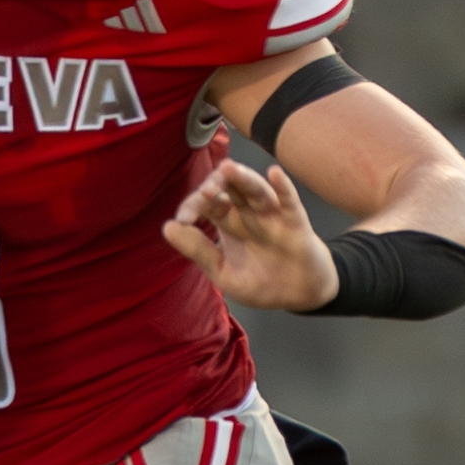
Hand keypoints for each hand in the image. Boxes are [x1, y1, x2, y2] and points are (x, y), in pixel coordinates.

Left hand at [163, 160, 339, 309]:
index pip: (207, 203)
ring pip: (256, 190)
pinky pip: (290, 201)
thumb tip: (167, 227)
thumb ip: (198, 250)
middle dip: (216, 183)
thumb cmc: (261, 281)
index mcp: (228, 221)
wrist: (298, 295)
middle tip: (205, 191)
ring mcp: (272, 215)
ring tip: (228, 168)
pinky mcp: (295, 224)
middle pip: (230, 188)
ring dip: (243, 178)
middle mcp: (248, 212)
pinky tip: (275, 174)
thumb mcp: (223, 272)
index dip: (193, 206)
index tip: (183, 220)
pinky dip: (283, 187)